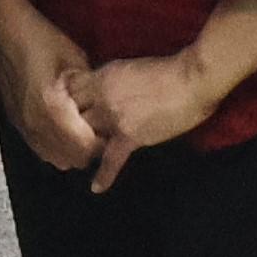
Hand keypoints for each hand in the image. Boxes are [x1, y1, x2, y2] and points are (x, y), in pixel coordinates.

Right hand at [0, 0, 96, 169]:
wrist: (3, 29)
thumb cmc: (41, 39)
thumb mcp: (75, 60)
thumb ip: (89, 91)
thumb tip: (105, 110)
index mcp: (52, 109)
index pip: (84, 147)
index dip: (103, 143)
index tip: (112, 128)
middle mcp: (35, 125)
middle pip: (70, 159)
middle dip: (88, 150)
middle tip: (100, 129)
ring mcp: (23, 126)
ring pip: (54, 158)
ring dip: (71, 150)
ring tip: (82, 129)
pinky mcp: (16, 123)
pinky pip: (40, 148)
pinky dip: (55, 146)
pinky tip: (64, 127)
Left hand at [59, 52, 216, 191]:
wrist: (191, 80)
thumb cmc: (167, 70)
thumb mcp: (128, 68)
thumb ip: (110, 81)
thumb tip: (102, 92)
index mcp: (102, 77)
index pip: (71, 92)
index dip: (66, 103)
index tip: (64, 113)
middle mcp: (101, 97)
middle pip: (72, 116)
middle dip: (68, 127)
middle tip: (66, 140)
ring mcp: (114, 118)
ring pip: (86, 137)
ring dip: (82, 147)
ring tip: (76, 160)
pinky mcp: (129, 136)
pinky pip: (111, 159)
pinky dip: (104, 175)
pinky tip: (96, 188)